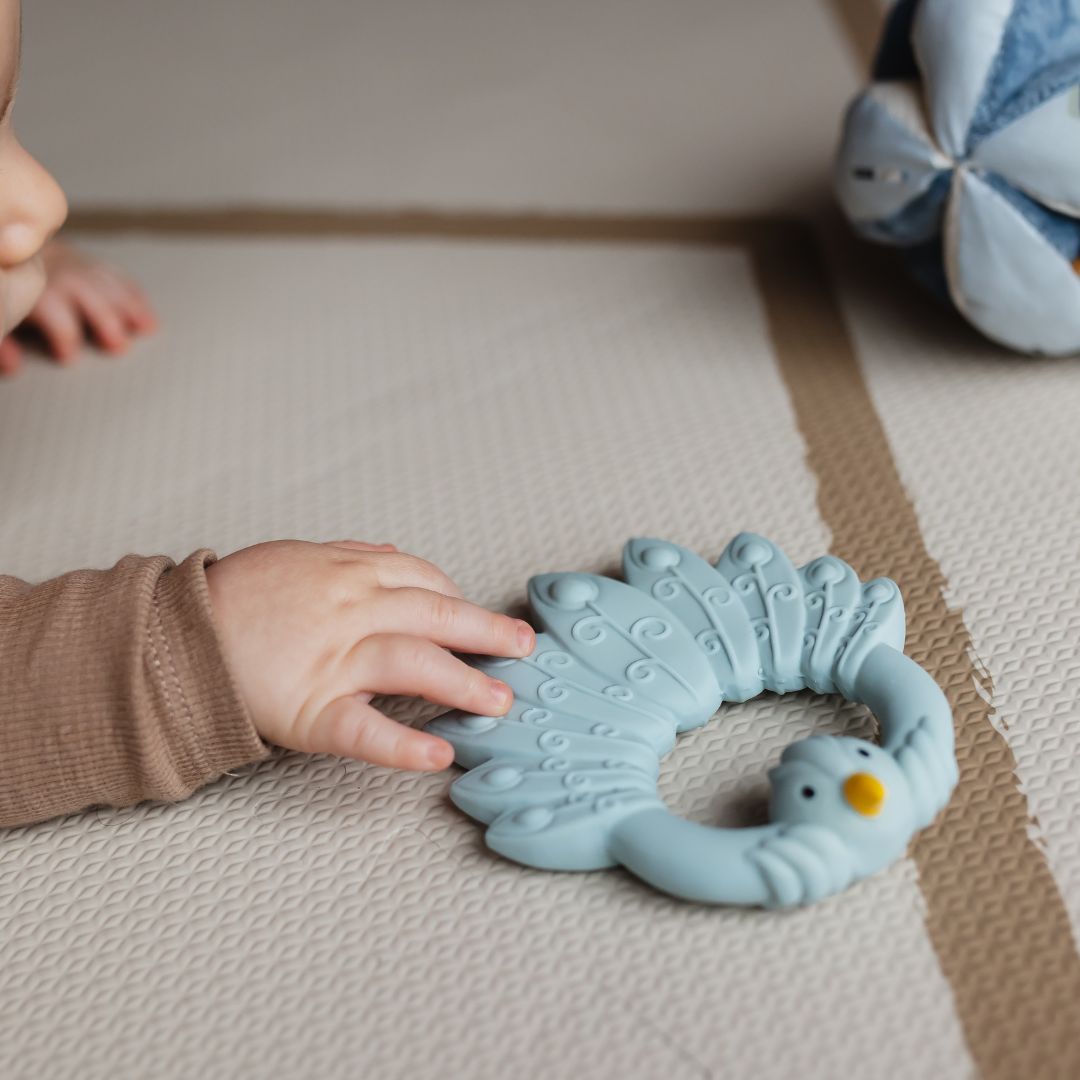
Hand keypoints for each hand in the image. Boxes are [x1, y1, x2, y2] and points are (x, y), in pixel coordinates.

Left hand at [0, 240, 156, 374]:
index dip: (62, 336)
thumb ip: (4, 343)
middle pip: (88, 297)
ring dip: (130, 308)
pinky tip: (148, 316)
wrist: (13, 246)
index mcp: (38, 293)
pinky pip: (118, 278)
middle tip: (118, 346)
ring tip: (146, 328)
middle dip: (105, 320)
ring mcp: (81, 269)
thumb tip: (13, 367)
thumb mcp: (4, 314)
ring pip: (108, 286)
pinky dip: (135, 297)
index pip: (53, 313)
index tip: (68, 357)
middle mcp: (62, 277)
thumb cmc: (10, 291)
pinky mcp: (94, 266)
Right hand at [205, 540, 535, 771]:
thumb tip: (395, 556)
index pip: (424, 582)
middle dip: (486, 632)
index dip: (460, 601)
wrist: (178, 638)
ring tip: (502, 701)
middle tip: (524, 648)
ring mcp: (333, 662)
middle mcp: (350, 612)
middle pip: (434, 615)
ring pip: (413, 663)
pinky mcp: (312, 711)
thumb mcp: (297, 557)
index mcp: (348, 574)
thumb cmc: (239, 597)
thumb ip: (350, 557)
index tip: (483, 620)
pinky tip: (439, 756)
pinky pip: (365, 730)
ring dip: (464, 682)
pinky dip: (404, 745)